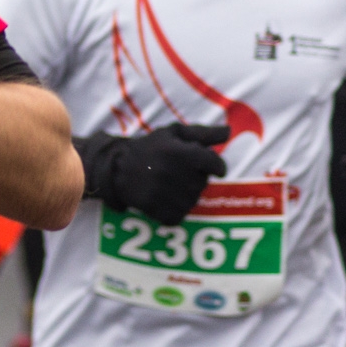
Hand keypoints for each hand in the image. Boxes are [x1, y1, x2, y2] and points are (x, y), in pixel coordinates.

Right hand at [76, 124, 228, 224]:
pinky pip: (179, 215)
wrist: (116, 168)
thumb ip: (203, 133)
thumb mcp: (173, 133)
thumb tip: (228, 131)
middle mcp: (174, 174)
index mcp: (181, 152)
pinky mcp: (158, 210)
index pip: (216, 165)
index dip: (215, 165)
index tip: (207, 165)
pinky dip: (174, 210)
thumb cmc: (149, 148)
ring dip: (185, 193)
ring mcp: (166, 194)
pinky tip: (163, 198)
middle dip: (194, 176)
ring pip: (193, 200)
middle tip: (174, 170)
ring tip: (167, 183)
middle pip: (203, 182)